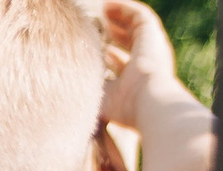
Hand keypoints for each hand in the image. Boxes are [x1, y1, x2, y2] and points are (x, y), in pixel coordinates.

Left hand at [98, 0, 180, 131]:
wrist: (147, 101)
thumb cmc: (122, 107)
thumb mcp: (100, 99)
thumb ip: (89, 90)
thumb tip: (69, 86)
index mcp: (137, 80)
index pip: (124, 63)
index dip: (111, 55)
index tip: (98, 50)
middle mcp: (147, 62)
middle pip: (132, 41)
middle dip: (116, 32)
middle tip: (100, 25)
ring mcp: (152, 47)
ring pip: (136, 25)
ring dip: (118, 17)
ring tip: (102, 10)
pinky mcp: (152, 33)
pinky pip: (139, 14)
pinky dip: (123, 8)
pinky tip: (107, 5)